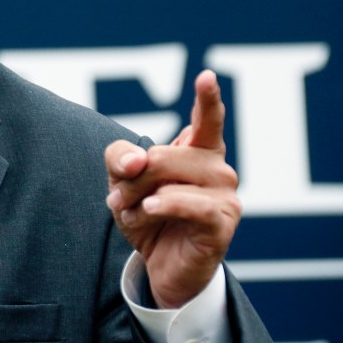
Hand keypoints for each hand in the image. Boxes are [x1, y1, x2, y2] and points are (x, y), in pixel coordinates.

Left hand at [105, 70, 241, 308]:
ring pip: (174, 178)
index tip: (206, 76)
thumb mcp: (122, 180)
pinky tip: (151, 210)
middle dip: (133, 176)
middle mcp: (218, 168)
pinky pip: (192, 205)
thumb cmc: (148, 215)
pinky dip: (165, 206)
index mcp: (198, 150)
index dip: (207, 97)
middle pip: (166, 154)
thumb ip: (121, 157)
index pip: (206, 118)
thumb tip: (137, 159)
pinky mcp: (223, 223)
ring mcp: (225, 196)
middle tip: (117, 198)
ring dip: (142, 197)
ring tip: (132, 214)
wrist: (160, 267)